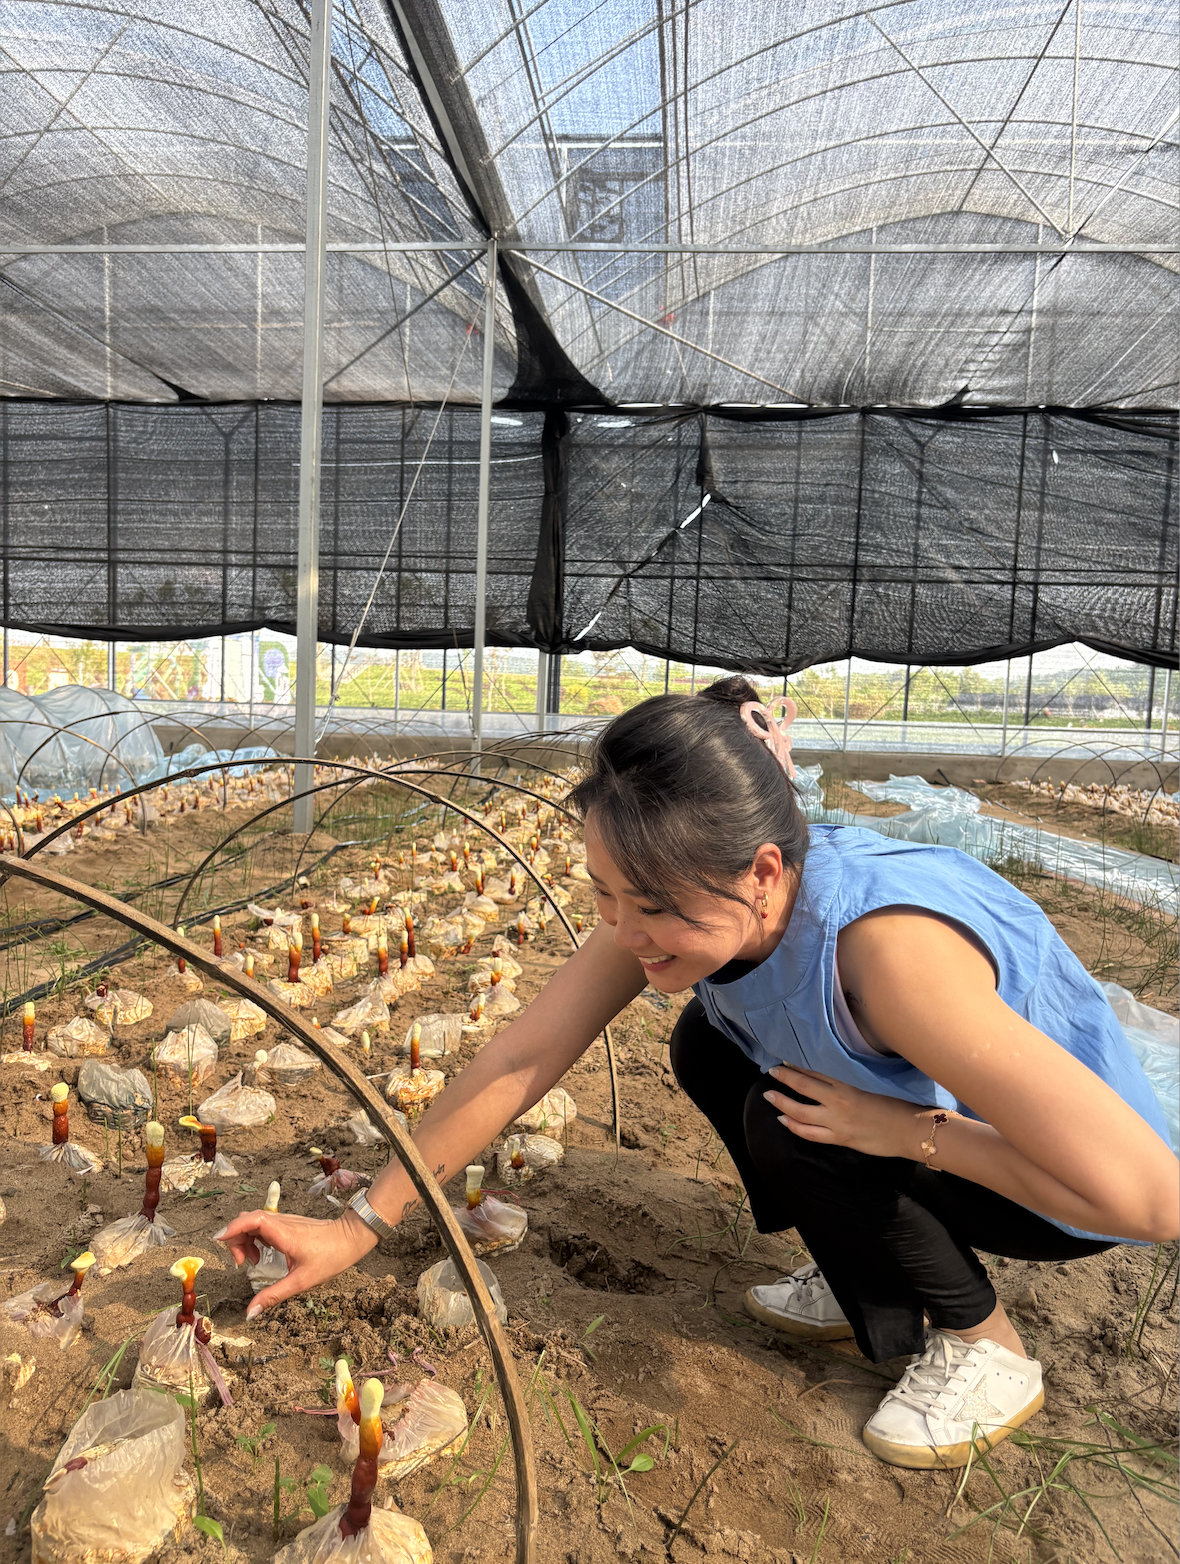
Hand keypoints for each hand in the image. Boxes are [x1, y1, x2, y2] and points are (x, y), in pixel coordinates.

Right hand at [214, 1207, 377, 1317]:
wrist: (352, 1238)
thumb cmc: (331, 1257)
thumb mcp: (301, 1281)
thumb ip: (274, 1296)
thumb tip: (250, 1313)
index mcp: (283, 1233)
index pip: (251, 1220)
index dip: (232, 1228)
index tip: (218, 1241)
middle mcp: (282, 1223)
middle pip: (247, 1220)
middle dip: (236, 1239)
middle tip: (244, 1264)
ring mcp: (285, 1221)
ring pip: (254, 1221)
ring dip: (245, 1240)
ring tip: (254, 1262)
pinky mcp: (288, 1224)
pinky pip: (263, 1225)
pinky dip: (255, 1238)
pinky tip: (264, 1256)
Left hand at [764, 1065, 933, 1158]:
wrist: (913, 1130)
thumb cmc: (901, 1103)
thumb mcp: (875, 1082)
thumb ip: (854, 1077)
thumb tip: (837, 1071)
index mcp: (850, 1082)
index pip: (817, 1070)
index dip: (799, 1064)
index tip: (786, 1058)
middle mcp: (839, 1100)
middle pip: (803, 1086)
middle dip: (785, 1077)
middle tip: (772, 1070)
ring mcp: (838, 1121)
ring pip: (800, 1111)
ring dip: (782, 1102)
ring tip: (768, 1094)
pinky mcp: (841, 1138)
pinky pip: (810, 1133)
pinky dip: (794, 1126)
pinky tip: (783, 1120)